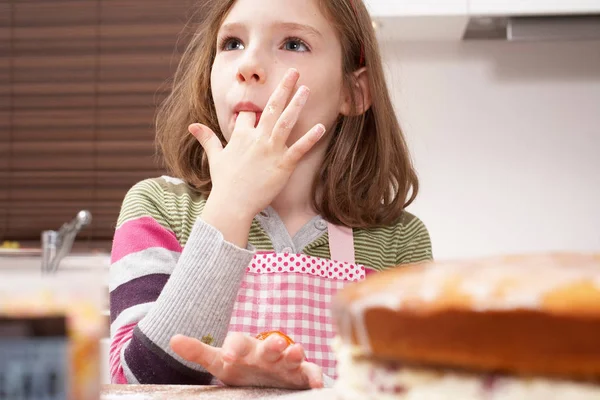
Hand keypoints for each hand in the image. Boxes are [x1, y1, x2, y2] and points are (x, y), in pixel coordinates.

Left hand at [170, 332, 323, 388]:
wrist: (266, 374)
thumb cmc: (241, 367)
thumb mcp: (220, 362)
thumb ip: (199, 352)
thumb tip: (173, 338)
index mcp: (245, 349)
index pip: (238, 342)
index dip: (234, 347)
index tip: (228, 356)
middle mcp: (266, 352)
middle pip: (268, 345)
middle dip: (271, 344)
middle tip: (274, 342)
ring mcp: (284, 362)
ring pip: (291, 354)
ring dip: (295, 352)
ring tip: (295, 352)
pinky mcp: (300, 374)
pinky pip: (309, 372)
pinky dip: (314, 376)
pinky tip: (317, 384)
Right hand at [191, 68, 325, 224]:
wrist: (232, 204)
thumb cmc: (224, 182)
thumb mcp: (215, 157)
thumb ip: (207, 138)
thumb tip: (192, 126)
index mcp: (241, 135)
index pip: (248, 114)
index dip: (252, 111)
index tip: (257, 109)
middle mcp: (256, 138)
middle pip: (271, 107)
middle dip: (283, 88)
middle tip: (294, 71)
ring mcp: (271, 150)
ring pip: (286, 121)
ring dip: (297, 104)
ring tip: (306, 89)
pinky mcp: (283, 165)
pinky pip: (299, 148)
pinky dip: (310, 138)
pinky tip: (321, 127)